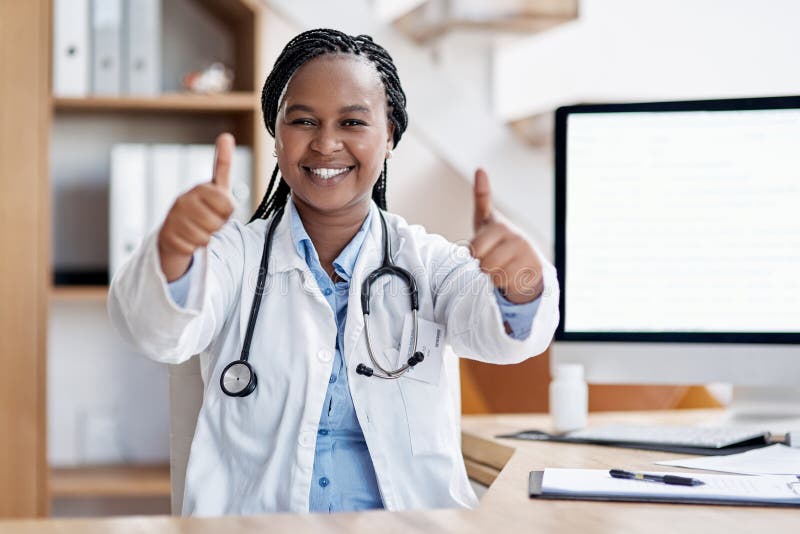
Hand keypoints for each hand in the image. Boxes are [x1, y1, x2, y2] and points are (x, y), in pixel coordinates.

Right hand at [158, 133, 235, 281]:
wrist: (176, 231)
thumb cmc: (203, 208)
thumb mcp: (218, 189)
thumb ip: (223, 165)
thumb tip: (226, 135)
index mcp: (200, 189)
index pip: (228, 205)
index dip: (228, 211)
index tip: (220, 207)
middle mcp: (184, 200)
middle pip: (217, 222)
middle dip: (218, 225)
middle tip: (209, 220)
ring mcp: (175, 217)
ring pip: (206, 235)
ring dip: (207, 236)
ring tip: (198, 228)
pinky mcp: (168, 235)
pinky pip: (194, 246)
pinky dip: (195, 246)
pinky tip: (188, 238)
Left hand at [469, 168, 543, 303]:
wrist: (524, 262)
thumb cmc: (499, 240)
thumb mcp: (487, 220)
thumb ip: (482, 197)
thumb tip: (480, 169)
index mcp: (500, 227)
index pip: (473, 249)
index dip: (473, 254)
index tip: (480, 250)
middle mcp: (515, 238)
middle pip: (483, 263)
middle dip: (483, 266)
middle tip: (492, 260)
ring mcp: (526, 255)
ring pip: (493, 274)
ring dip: (493, 276)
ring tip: (501, 267)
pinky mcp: (533, 270)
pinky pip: (506, 283)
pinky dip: (504, 283)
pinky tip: (511, 274)